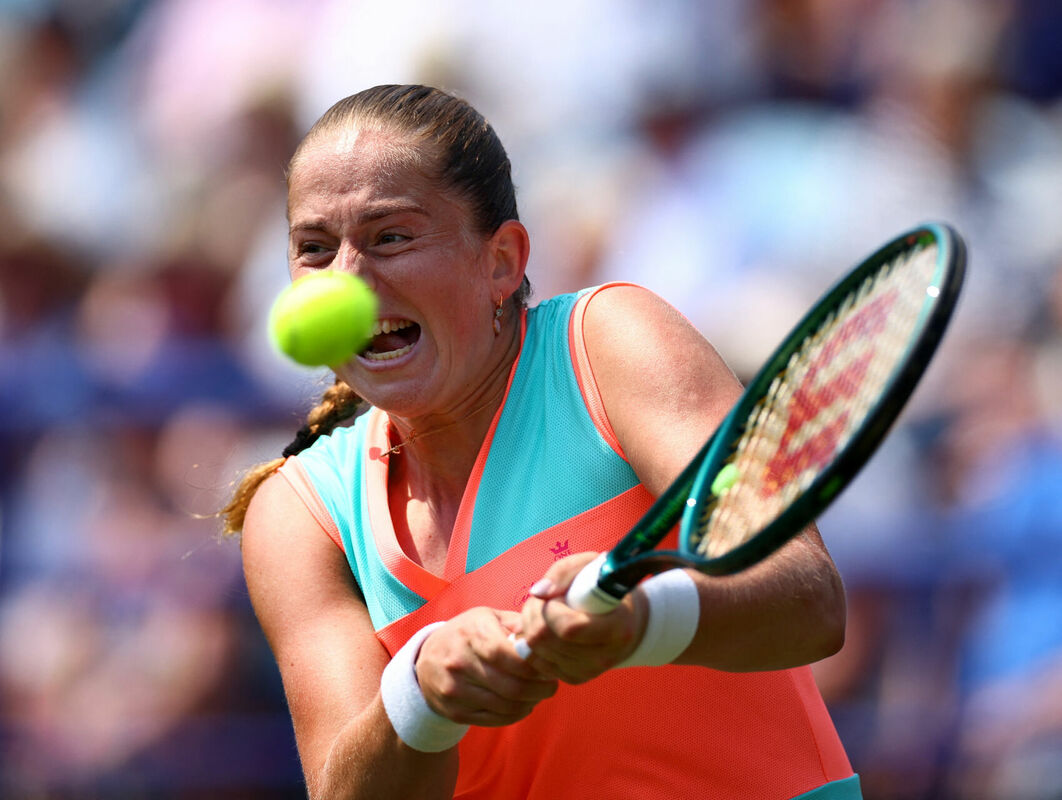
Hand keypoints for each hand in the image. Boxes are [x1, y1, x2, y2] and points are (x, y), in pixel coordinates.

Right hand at [415, 607, 557, 726]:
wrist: (426, 658)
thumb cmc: (468, 633)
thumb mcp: (487, 617)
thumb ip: (518, 624)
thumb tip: (547, 636)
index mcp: (472, 632)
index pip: (508, 655)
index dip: (534, 666)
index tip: (550, 667)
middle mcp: (459, 661)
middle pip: (511, 685)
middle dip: (539, 689)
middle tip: (551, 686)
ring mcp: (455, 689)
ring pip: (505, 706)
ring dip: (530, 703)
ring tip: (538, 694)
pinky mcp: (454, 711)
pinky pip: (495, 719)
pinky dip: (516, 714)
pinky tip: (523, 704)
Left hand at [517, 552, 648, 683]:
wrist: (625, 618)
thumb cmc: (605, 585)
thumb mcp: (592, 565)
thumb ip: (564, 572)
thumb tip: (538, 592)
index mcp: (618, 628)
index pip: (569, 628)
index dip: (551, 609)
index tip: (556, 595)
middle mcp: (605, 656)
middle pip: (547, 640)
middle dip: (533, 613)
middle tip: (540, 599)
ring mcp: (590, 671)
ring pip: (537, 651)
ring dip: (529, 625)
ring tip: (542, 610)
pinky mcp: (575, 678)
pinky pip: (537, 664)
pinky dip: (530, 644)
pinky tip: (541, 628)